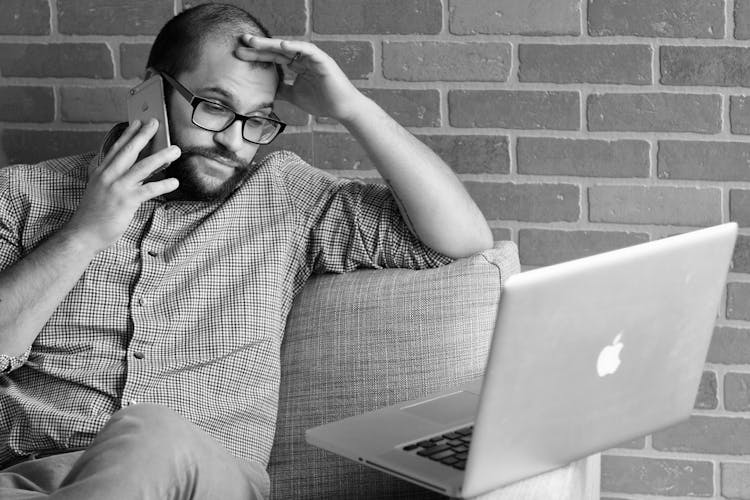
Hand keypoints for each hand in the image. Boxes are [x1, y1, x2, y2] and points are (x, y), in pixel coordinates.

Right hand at [65, 119, 180, 252]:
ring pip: (143, 167)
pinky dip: (163, 184)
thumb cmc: (94, 214)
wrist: (84, 234)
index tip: (137, 122)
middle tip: (155, 123)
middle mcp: (108, 176)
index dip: (128, 134)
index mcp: (101, 172)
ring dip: (161, 157)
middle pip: (129, 151)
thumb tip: (135, 170)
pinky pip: (149, 190)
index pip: (116, 148)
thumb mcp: (99, 190)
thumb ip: (113, 178)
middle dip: (144, 135)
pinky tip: (174, 182)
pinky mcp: (126, 201)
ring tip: (175, 150)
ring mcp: (117, 187)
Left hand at [235, 35, 367, 122]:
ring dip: (271, 44)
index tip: (239, 53)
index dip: (257, 55)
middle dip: (259, 45)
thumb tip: (267, 91)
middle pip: (277, 50)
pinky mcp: (322, 60)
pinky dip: (295, 47)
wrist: (342, 109)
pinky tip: (281, 45)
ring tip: (254, 42)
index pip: (273, 58)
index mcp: (297, 65)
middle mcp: (303, 59)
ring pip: (289, 47)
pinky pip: (307, 50)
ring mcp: (313, 58)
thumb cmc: (323, 102)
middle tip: (241, 41)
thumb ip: (282, 90)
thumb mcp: (295, 96)